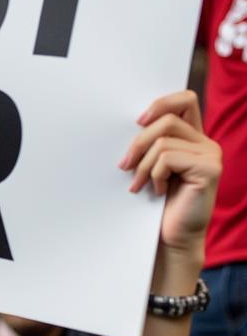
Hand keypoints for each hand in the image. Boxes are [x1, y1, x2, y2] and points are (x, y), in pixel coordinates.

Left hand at [119, 90, 220, 255]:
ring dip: (142, 164)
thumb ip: (151, 143)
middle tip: (124, 166)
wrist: (171, 235)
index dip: (161, 103)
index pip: (184, 100)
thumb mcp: (151, 166)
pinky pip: (167, 158)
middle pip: (166, 119)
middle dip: (138, 142)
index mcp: (193, 138)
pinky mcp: (210, 169)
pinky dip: (154, 174)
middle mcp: (206, 143)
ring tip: (139, 184)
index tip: (137, 122)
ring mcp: (211, 155)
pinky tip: (157, 191)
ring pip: (163, 140)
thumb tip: (132, 123)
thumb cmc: (157, 202)